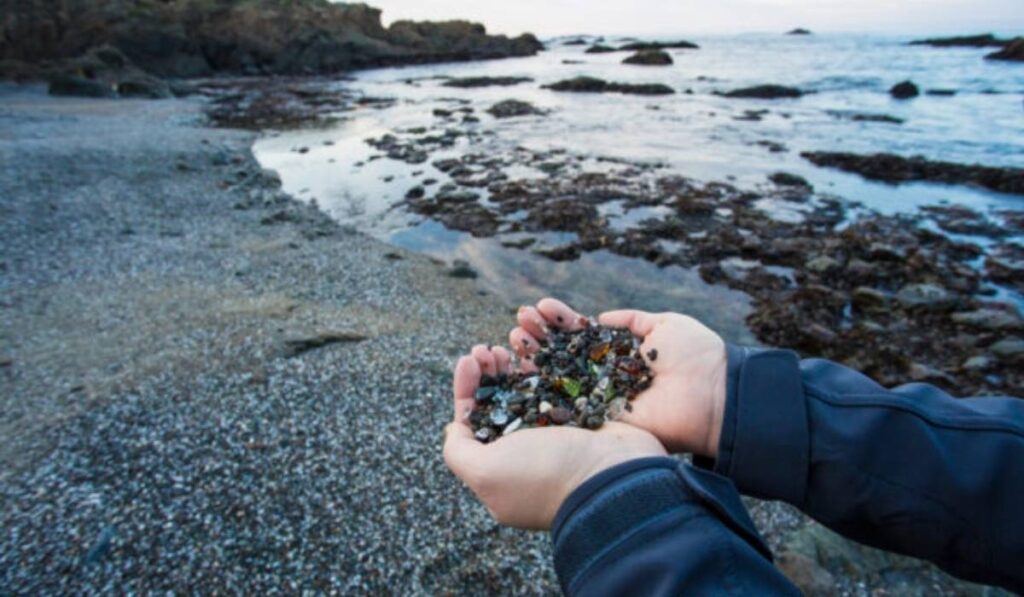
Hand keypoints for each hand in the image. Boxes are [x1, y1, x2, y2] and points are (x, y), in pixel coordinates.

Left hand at [443, 345, 666, 529]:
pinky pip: (556, 383)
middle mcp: (526, 453)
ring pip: (527, 390)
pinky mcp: (581, 417)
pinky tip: (536, 345)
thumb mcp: (485, 472)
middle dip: (489, 372)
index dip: (466, 389)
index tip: (467, 360)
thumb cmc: (544, 474)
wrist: (612, 474)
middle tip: (488, 349)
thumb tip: (454, 430)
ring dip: (513, 363)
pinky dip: (543, 364)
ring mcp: (555, 435)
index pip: (472, 423)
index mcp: (500, 470)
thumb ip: (459, 451)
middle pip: (499, 403)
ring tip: (509, 341)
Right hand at [511, 299, 727, 456]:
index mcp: (618, 355)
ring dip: (532, 358)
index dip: (559, 322)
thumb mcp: (664, 325)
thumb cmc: (696, 354)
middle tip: (519, 320)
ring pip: (556, 378)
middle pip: (561, 355)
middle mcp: (604, 378)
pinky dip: (540, 388)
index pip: (579, 336)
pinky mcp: (599, 420)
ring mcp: (599, 400)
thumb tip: (599, 318)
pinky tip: (520, 366)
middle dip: (538, 337)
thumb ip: (630, 321)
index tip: (540, 306)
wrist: (714, 392)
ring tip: (514, 336)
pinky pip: (564, 405)